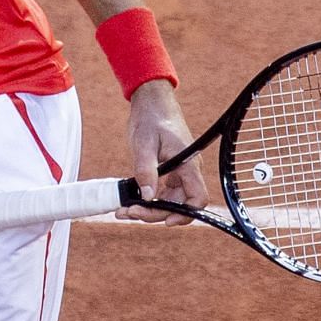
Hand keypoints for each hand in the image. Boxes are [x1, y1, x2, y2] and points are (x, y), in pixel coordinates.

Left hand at [117, 79, 207, 224]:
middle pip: (179, 204)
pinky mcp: (169, 170)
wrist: (151, 101)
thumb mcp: (144, 143)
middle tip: (128, 212)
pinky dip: (147, 198)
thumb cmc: (151, 117)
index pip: (197, 198)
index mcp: (188, 164)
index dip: (184, 214)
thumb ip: (146, 170)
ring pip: (169, 200)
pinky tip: (130, 199)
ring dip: (149, 208)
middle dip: (154, 213)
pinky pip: (162, 191)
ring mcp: (179, 171)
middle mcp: (187, 170)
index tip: (164, 219)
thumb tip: (146, 196)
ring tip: (124, 209)